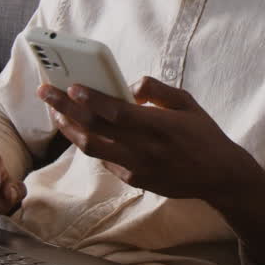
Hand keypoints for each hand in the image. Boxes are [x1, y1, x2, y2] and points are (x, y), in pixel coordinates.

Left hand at [36, 78, 261, 205]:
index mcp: (159, 126)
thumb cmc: (204, 134)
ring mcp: (137, 167)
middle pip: (95, 129)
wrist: (218, 176)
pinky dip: (91, 144)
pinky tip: (82, 131)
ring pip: (92, 148)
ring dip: (70, 130)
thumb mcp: (187, 102)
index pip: (117, 112)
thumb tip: (130, 85)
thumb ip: (158, 89)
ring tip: (56, 113)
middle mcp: (144, 148)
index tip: (71, 87)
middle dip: (66, 109)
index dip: (91, 100)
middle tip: (46, 93)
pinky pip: (105, 160)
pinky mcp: (134, 179)